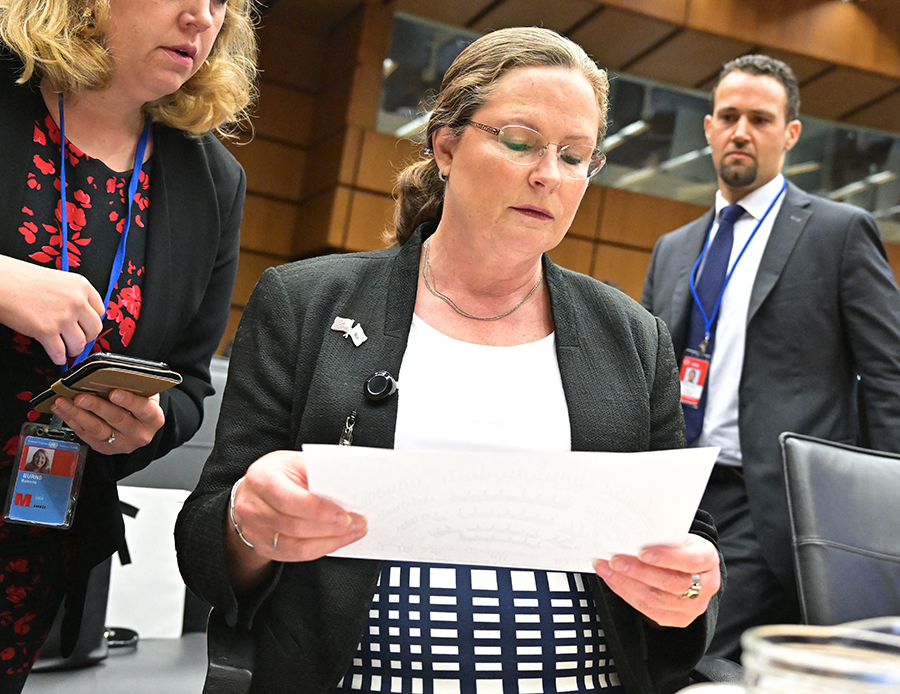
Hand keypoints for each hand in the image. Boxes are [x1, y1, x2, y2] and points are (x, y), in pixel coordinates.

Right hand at [0, 256, 104, 364]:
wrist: (0, 282)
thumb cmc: (21, 278)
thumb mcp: (57, 280)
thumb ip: (71, 295)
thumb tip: (79, 314)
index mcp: (81, 286)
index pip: (100, 310)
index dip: (92, 320)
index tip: (86, 325)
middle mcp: (77, 301)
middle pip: (95, 328)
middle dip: (87, 337)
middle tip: (80, 339)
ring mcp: (63, 317)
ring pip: (80, 344)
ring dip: (74, 350)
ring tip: (68, 350)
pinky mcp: (46, 331)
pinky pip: (60, 352)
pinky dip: (59, 357)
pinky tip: (57, 356)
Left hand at [50, 390, 164, 453]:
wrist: (140, 427)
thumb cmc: (141, 405)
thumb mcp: (146, 395)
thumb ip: (134, 387)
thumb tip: (109, 374)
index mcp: (153, 418)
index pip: (143, 409)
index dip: (129, 401)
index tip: (114, 393)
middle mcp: (139, 434)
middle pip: (116, 419)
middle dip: (96, 406)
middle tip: (80, 397)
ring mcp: (121, 443)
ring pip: (97, 429)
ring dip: (77, 414)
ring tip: (64, 401)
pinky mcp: (105, 448)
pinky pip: (85, 435)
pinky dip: (71, 420)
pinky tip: (62, 409)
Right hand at [230, 450, 366, 563]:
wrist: (253, 491)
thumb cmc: (277, 473)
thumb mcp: (294, 462)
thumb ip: (317, 471)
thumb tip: (348, 484)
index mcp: (262, 479)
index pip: (291, 500)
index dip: (319, 511)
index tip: (345, 516)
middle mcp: (253, 507)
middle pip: (295, 526)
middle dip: (332, 528)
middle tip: (357, 524)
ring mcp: (255, 531)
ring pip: (296, 545)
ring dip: (330, 541)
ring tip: (352, 533)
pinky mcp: (263, 547)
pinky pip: (295, 555)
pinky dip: (320, 549)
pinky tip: (336, 541)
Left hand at [593, 534, 720, 627]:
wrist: (692, 568)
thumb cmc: (681, 547)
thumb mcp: (679, 536)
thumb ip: (661, 537)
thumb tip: (630, 537)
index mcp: (708, 559)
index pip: (689, 561)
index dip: (665, 558)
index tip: (641, 552)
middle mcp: (706, 586)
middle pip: (670, 583)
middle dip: (638, 571)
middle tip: (614, 560)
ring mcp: (693, 606)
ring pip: (656, 599)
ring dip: (626, 583)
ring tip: (606, 569)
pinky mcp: (678, 619)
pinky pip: (648, 609)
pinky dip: (626, 593)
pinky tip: (613, 581)